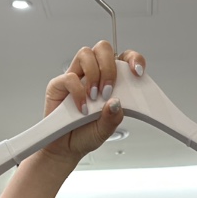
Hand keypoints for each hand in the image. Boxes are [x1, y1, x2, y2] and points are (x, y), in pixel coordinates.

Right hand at [41, 40, 145, 163]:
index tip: (137, 72)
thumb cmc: (86, 134)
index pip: (123, 59)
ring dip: (94, 75)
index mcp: (109, 80)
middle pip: (103, 49)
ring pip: (85, 54)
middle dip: (109, 67)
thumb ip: (113, 118)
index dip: (133, 59)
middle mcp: (93, 74)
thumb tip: (116, 103)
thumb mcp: (106, 130)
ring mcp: (76, 77)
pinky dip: (78, 93)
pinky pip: (69, 77)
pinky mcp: (59, 84)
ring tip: (95, 98)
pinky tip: (82, 108)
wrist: (65, 148)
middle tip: (108, 90)